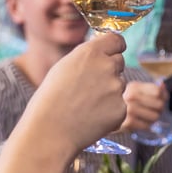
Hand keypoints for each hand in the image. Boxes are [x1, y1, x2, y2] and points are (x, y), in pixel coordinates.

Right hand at [23, 33, 126, 152]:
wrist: (49, 131)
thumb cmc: (50, 99)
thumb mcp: (64, 67)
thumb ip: (86, 57)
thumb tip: (103, 50)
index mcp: (91, 52)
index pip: (117, 40)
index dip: (114, 48)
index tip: (111, 53)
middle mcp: (107, 66)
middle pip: (119, 61)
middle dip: (110, 70)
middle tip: (90, 86)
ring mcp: (116, 88)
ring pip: (119, 84)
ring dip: (108, 92)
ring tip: (85, 104)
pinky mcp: (121, 108)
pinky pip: (120, 105)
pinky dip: (110, 110)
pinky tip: (92, 117)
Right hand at [121, 80, 166, 130]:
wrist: (101, 115)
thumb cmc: (121, 102)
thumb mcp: (133, 90)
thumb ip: (150, 88)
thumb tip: (164, 85)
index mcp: (133, 86)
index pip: (157, 91)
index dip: (163, 96)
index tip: (161, 99)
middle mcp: (131, 97)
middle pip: (159, 104)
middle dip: (159, 109)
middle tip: (153, 110)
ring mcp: (128, 110)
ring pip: (155, 117)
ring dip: (152, 118)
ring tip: (145, 116)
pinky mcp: (127, 123)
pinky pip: (147, 126)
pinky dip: (145, 125)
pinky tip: (139, 122)